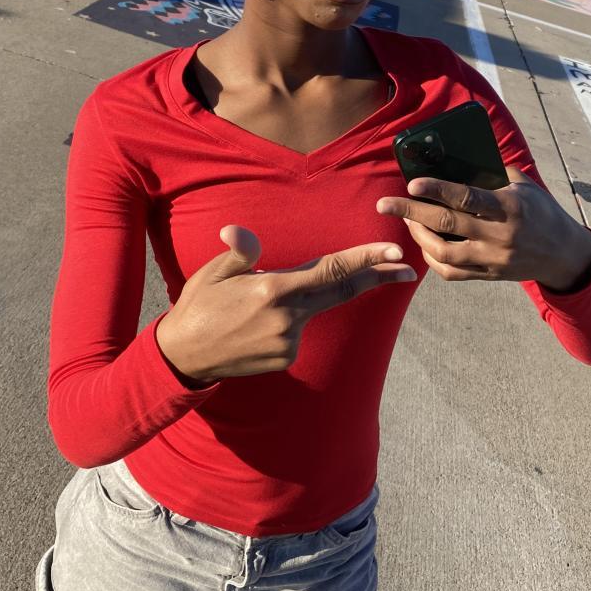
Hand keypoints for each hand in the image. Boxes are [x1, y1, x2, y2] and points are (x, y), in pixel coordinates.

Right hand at [156, 228, 416, 384]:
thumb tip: (238, 233)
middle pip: (342, 291)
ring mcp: (289, 341)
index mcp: (273, 288)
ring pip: (310, 311)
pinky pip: (296, 331)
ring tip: (254, 305)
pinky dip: (286, 320)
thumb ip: (238, 251)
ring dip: (301, 300)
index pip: (330, 269)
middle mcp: (287, 317)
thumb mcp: (213, 272)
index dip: (364, 259)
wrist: (184, 356)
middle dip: (377, 278)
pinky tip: (254, 325)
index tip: (392, 250)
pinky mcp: (286, 358)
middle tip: (406, 268)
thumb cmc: (199, 305)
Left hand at [376, 167, 590, 290]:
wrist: (563, 254)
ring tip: (407, 221)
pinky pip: (451, 272)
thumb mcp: (523, 185)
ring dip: (418, 237)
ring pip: (444, 253)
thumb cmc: (540, 211)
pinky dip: (432, 258)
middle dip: (411, 213)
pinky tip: (424, 244)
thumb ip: (492, 173)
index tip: (412, 184)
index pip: (466, 198)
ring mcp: (493, 260)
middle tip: (384, 205)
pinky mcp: (488, 276)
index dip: (436, 191)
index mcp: (509, 207)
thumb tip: (454, 159)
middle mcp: (499, 236)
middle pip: (446, 225)